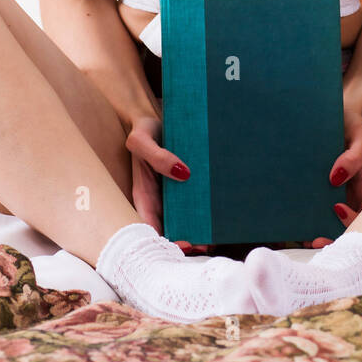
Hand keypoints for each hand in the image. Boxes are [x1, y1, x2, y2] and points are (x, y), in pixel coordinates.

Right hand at [124, 109, 208, 256]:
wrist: (156, 117)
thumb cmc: (144, 129)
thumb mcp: (141, 140)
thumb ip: (156, 156)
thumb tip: (183, 173)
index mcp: (144, 195)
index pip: (149, 228)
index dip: (164, 241)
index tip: (185, 244)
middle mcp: (158, 200)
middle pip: (170, 230)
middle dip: (187, 241)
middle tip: (206, 244)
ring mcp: (173, 196)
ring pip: (185, 222)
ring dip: (199, 232)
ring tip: (216, 237)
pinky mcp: (187, 187)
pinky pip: (196, 205)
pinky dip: (206, 215)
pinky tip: (220, 218)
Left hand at [305, 100, 361, 247]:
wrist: (338, 112)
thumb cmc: (354, 123)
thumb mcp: (361, 135)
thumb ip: (355, 156)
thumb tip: (336, 178)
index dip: (353, 221)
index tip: (335, 210)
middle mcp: (353, 195)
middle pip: (348, 226)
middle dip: (333, 236)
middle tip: (314, 240)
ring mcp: (338, 194)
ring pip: (331, 221)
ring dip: (319, 231)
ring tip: (301, 236)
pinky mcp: (322, 189)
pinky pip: (317, 207)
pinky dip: (308, 217)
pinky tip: (295, 221)